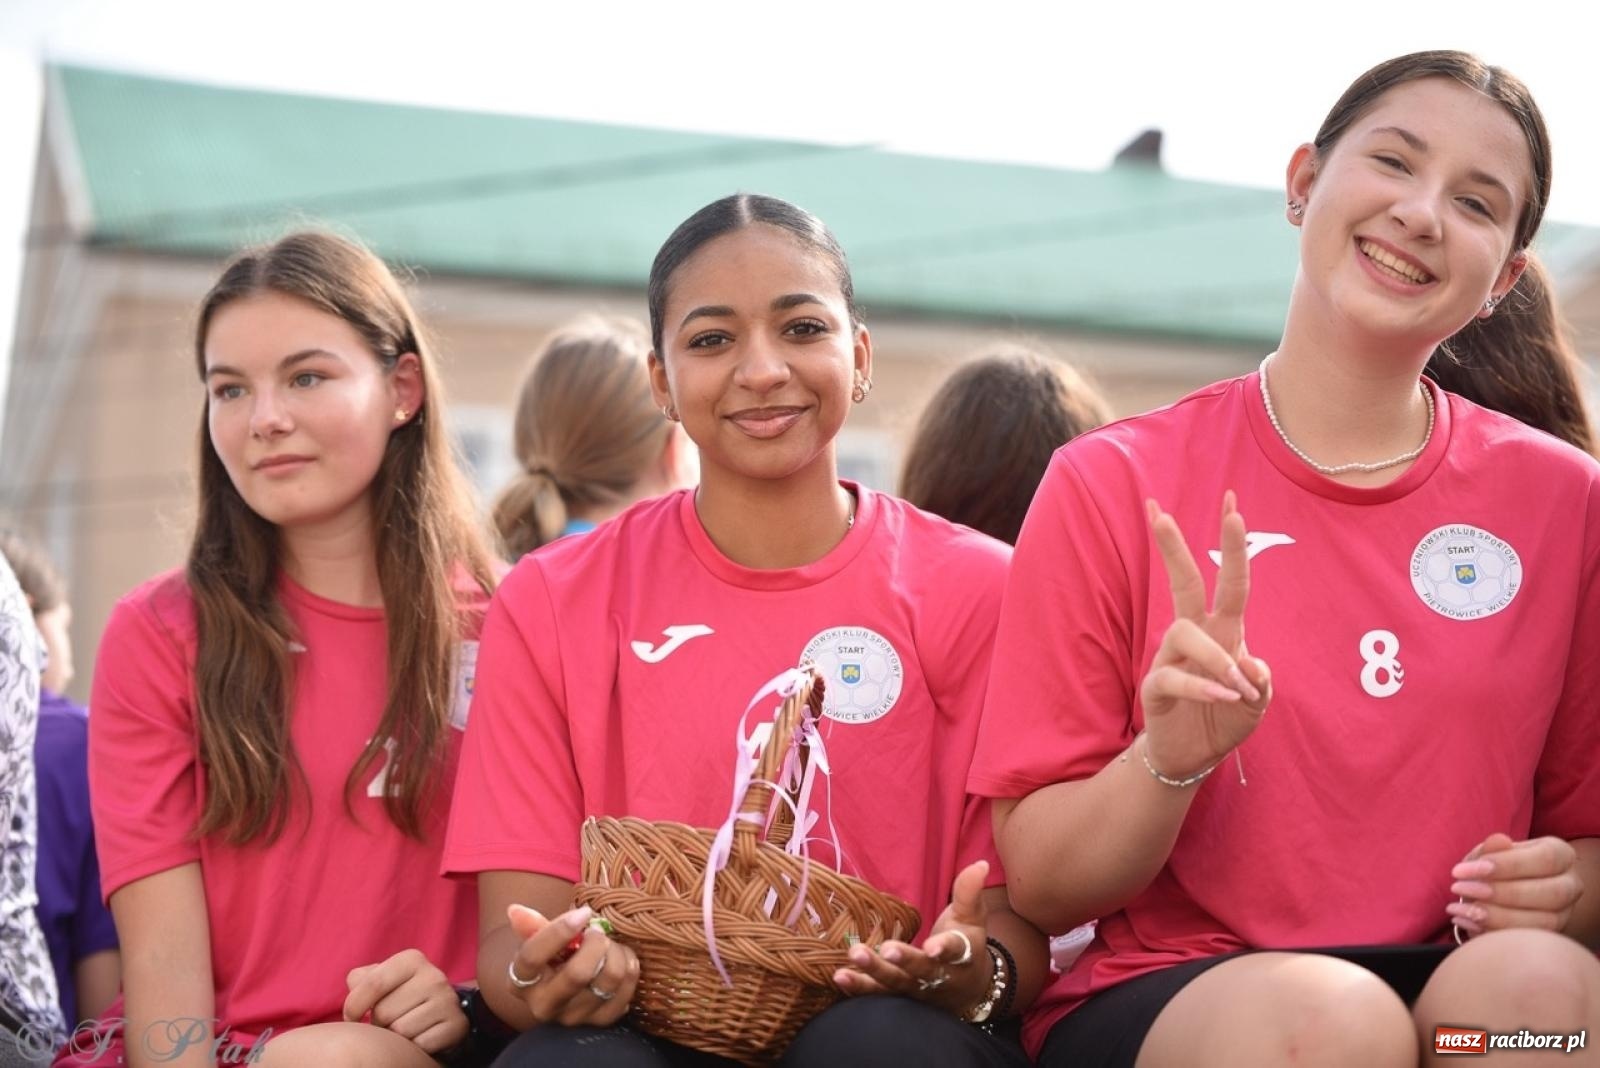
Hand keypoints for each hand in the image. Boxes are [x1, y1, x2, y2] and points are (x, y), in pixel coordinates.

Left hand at [342, 948, 466, 1053]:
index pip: (373, 984)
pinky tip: (418, 1036)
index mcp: (412, 960)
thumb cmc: (401, 994)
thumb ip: (361, 980)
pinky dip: (414, 1047)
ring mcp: (448, 1001)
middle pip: (384, 1012)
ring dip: (395, 1037)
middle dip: (378, 1023)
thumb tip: (354, 989)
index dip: (354, 1006)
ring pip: (401, 1031)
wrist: (440, 1009)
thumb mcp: (381, 978)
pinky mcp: (457, 1025)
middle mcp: (434, 977)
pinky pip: (420, 1045)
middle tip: (387, 1021)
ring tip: (402, 1028)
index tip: (352, 1017)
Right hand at [505, 903, 637, 1027]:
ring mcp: (573, 1017)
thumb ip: (531, 926)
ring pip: (609, 979)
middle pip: (578, 973)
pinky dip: (630, 966)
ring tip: (609, 944)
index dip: (559, 931)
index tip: (583, 913)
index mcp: (520, 982)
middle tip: (597, 931)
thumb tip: (515, 910)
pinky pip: (627, 990)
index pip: (533, 957)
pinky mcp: (601, 1021)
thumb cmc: (552, 958)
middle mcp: (544, 1006)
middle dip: (596, 943)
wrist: (566, 989)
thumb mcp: (538, 942)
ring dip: (616, 952)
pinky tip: (620, 958)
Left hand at [833, 860, 992, 1016]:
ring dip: (874, 973)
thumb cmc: (967, 944)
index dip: (944, 949)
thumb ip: (969, 892)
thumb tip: (980, 864)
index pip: (955, 950)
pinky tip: (840, 976)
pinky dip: (859, 987)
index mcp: (961, 955)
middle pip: (921, 970)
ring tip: (853, 957)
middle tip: (886, 949)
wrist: (968, 990)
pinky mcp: (899, 997)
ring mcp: (917, 990)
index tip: (932, 947)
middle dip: (903, 961)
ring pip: (896, 984)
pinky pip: (878, 995)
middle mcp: (939, 977)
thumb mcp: (972, 918)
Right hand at [1140, 493, 1271, 779]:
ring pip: (1184, 633)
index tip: (1231, 504)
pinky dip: (1201, 685)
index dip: (1233, 545)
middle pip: (1183, 583)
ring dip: (1215, 657)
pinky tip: (1223, 697)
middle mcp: (1195, 637)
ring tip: (1236, 689)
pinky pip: (1173, 675)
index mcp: (1223, 632)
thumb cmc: (1226, 720)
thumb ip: (1261, 682)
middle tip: (1159, 511)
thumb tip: (1249, 661)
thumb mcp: (1258, 704)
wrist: (1194, 757)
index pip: (1230, 582)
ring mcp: (1170, 659)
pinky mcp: (1155, 687)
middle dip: (1172, 547)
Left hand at [1447, 833, 1582, 936]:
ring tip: (1461, 910)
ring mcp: (1565, 914)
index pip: (1545, 858)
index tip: (1462, 869)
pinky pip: (1529, 940)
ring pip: (1544, 922)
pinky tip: (1468, 922)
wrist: (1508, 890)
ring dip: (1497, 917)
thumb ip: (1493, 848)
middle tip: (1460, 889)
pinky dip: (1495, 932)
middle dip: (1501, 893)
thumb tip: (1499, 841)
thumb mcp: (1491, 852)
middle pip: (1551, 893)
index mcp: (1561, 855)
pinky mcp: (1551, 937)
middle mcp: (1570, 885)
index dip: (1506, 865)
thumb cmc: (1499, 865)